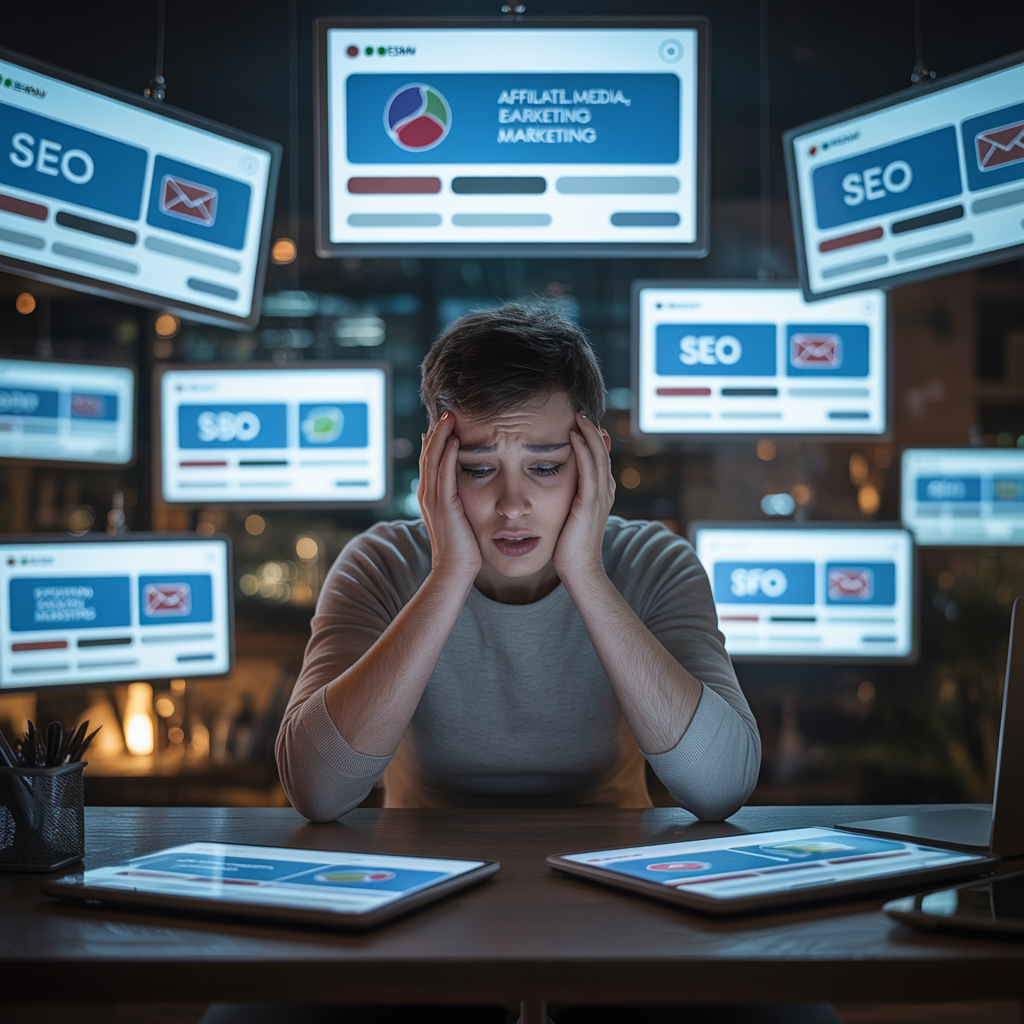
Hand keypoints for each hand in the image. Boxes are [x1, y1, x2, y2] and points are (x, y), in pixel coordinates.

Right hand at [418, 412, 481, 581]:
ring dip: (440, 436)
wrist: (455, 570)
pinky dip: (447, 456)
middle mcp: (428, 494)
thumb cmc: (463, 546)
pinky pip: (444, 475)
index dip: (436, 439)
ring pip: (433, 460)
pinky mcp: (444, 506)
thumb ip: (459, 499)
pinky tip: (454, 440)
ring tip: (449, 416)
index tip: (446, 421)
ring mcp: (433, 499)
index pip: (431, 459)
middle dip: (436, 431)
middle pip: (428, 454)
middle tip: (447, 410)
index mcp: (431, 495)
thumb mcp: (460, 515)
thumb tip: (469, 486)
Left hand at [552, 413, 614, 583]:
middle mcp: (604, 492)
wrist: (579, 569)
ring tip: (579, 416)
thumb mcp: (569, 517)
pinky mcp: (590, 503)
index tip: (583, 424)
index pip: (599, 461)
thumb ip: (567, 500)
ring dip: (589, 434)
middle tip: (582, 412)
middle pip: (602, 453)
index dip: (593, 441)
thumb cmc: (569, 547)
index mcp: (600, 495)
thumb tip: (555, 489)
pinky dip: (583, 450)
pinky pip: (588, 470)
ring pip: (598, 457)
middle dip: (593, 432)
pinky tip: (574, 436)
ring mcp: (600, 497)